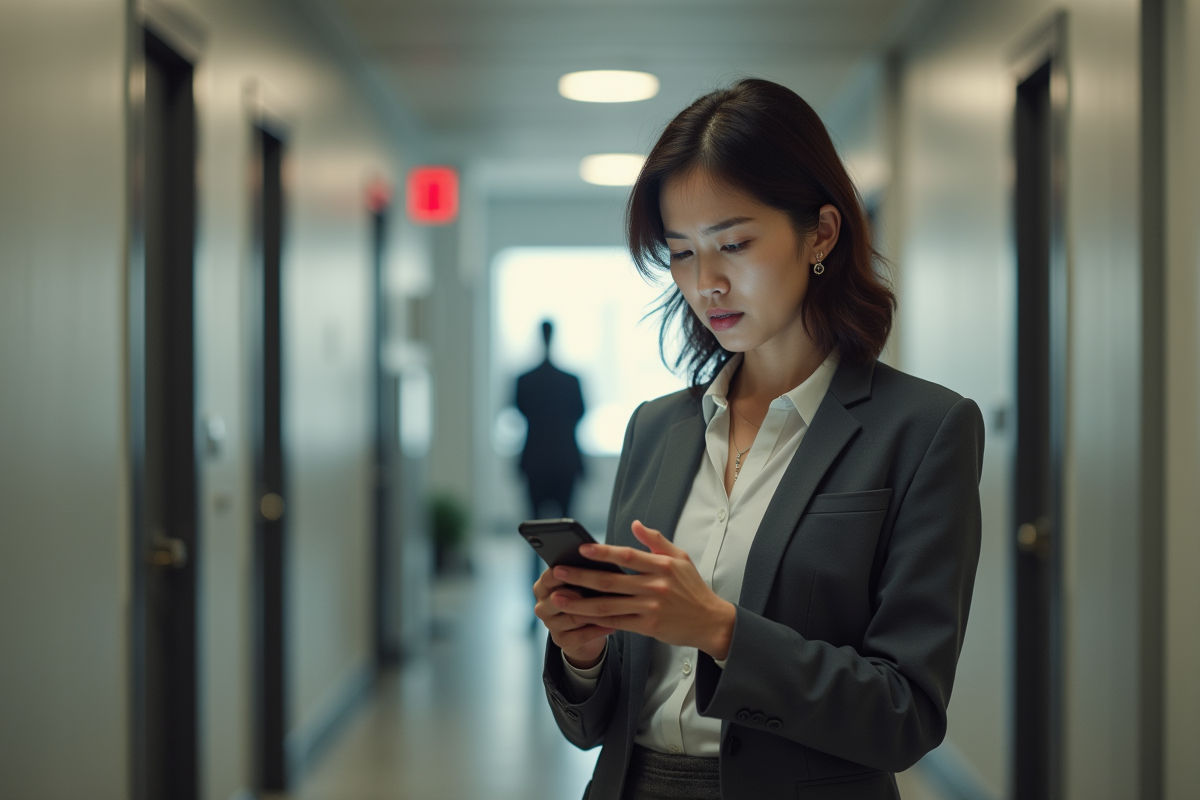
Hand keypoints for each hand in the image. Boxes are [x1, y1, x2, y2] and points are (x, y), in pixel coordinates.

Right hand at [533, 565, 612, 668]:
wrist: (584, 631)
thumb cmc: (585, 597)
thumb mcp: (582, 583)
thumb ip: (584, 573)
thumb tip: (598, 560)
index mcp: (542, 588)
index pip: (549, 577)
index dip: (565, 573)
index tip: (584, 568)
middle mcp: (542, 607)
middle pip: (557, 599)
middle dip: (579, 594)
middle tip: (601, 589)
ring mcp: (551, 625)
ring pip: (573, 617)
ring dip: (594, 613)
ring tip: (614, 607)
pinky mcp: (561, 641)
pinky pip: (581, 635)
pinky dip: (598, 629)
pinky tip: (613, 624)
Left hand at [549, 520, 736, 659]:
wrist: (710, 621)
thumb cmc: (693, 588)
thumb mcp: (681, 558)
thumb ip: (656, 541)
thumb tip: (634, 524)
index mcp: (663, 566)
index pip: (627, 556)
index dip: (603, 552)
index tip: (581, 549)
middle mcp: (656, 586)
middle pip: (611, 581)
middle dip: (580, 577)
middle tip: (557, 572)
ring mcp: (651, 608)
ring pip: (608, 605)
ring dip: (580, 602)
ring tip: (558, 598)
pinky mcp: (648, 627)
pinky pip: (617, 622)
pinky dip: (596, 620)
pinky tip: (579, 617)